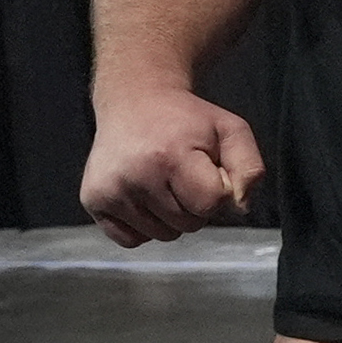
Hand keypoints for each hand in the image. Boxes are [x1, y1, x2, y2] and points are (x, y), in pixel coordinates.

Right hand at [80, 86, 264, 245]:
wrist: (134, 102)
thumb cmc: (188, 121)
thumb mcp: (231, 131)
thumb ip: (249, 169)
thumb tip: (240, 208)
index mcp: (171, 157)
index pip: (211, 204)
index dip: (217, 191)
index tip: (208, 170)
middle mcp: (135, 177)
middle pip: (189, 224)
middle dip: (194, 205)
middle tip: (182, 174)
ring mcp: (110, 191)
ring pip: (163, 235)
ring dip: (170, 217)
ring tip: (163, 182)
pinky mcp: (92, 200)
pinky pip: (132, 239)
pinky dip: (143, 226)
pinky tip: (143, 195)